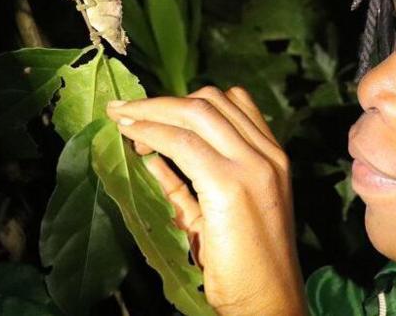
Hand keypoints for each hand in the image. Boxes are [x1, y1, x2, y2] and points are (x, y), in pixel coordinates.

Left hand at [107, 86, 306, 315]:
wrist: (269, 305)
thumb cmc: (244, 269)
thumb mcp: (216, 216)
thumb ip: (188, 185)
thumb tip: (152, 159)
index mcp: (272, 158)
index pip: (232, 103)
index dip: (186, 100)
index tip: (152, 110)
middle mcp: (268, 155)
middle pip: (209, 101)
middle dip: (161, 101)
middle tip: (126, 109)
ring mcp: (253, 167)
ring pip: (195, 113)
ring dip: (151, 111)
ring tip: (123, 119)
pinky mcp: (230, 185)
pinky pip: (182, 143)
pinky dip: (152, 133)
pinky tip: (132, 138)